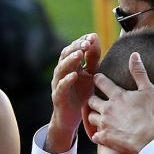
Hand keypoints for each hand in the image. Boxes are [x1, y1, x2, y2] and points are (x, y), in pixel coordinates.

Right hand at [45, 33, 100, 152]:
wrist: (71, 117)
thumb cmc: (81, 93)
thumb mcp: (90, 74)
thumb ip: (92, 58)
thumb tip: (95, 37)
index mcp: (70, 65)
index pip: (73, 48)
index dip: (81, 41)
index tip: (92, 36)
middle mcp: (62, 72)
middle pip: (65, 55)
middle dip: (76, 48)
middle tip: (86, 43)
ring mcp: (58, 83)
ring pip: (61, 68)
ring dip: (70, 61)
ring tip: (79, 54)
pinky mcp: (58, 96)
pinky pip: (61, 86)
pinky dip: (67, 80)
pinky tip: (74, 75)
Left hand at [87, 52, 153, 153]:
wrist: (149, 141)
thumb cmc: (151, 116)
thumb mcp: (149, 91)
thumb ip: (139, 73)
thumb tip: (134, 55)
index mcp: (117, 96)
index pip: (100, 81)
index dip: (98, 78)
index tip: (97, 78)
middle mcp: (106, 108)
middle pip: (91, 100)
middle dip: (92, 99)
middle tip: (97, 99)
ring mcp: (104, 124)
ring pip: (90, 117)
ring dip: (94, 116)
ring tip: (99, 116)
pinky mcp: (104, 137)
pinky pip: (95, 135)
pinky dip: (97, 134)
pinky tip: (102, 134)